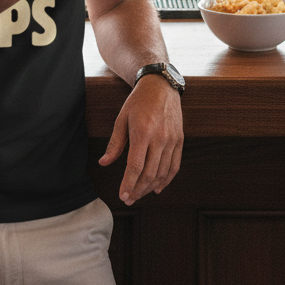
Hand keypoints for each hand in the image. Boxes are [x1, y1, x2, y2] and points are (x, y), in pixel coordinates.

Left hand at [99, 74, 182, 204]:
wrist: (161, 85)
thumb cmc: (138, 101)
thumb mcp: (122, 118)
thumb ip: (115, 143)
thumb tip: (104, 163)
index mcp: (143, 132)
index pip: (136, 166)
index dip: (129, 184)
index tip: (122, 195)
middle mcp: (160, 138)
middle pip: (149, 173)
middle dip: (138, 190)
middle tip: (129, 198)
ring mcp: (172, 140)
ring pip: (162, 172)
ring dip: (151, 187)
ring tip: (140, 194)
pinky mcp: (180, 140)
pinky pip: (174, 165)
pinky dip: (167, 179)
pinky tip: (158, 187)